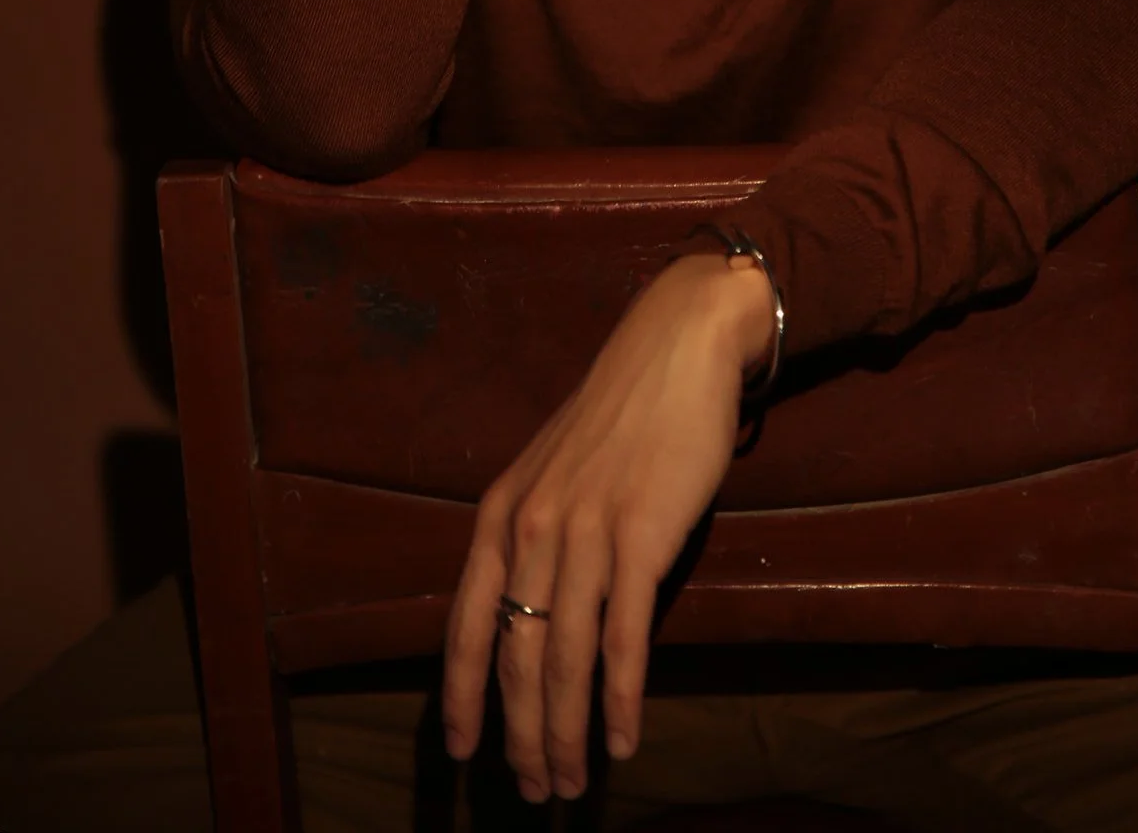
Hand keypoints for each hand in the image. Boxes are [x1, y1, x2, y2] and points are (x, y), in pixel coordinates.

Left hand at [440, 251, 775, 803]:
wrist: (675, 348)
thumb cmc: (619, 412)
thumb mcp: (552, 469)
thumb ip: (534, 532)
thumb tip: (529, 608)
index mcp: (502, 513)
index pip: (467, 624)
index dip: (461, 696)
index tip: (462, 752)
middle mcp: (532, 527)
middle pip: (515, 656)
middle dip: (520, 735)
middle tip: (537, 789)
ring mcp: (584, 532)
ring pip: (564, 659)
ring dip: (569, 732)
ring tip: (576, 781)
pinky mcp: (640, 535)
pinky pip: (624, 637)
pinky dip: (622, 699)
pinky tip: (624, 739)